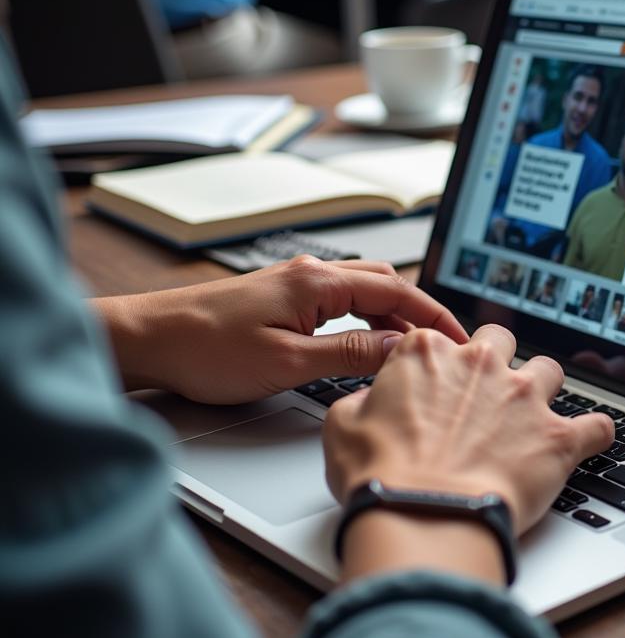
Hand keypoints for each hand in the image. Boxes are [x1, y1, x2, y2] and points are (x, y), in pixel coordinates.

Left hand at [94, 257, 465, 403]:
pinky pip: (339, 300)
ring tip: (411, 349)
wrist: (149, 339)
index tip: (461, 340)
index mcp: (319, 282)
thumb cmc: (206, 349)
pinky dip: (364, 317)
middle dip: (420, 312)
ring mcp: (294, 283)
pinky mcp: (281, 297)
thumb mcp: (289, 363)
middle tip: (444, 346)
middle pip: (386, 283)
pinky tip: (364, 342)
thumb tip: (399, 349)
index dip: (435, 318)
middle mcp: (310, 274)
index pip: (397, 294)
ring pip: (363, 290)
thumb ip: (350, 354)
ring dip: (392, 314)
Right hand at [323, 324, 613, 534]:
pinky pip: (597, 426)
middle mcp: (481, 365)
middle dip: (496, 360)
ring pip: (549, 370)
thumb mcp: (344, 427)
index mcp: (429, 353)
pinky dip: (594, 434)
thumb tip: (371, 404)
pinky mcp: (557, 437)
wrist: (424, 517)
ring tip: (532, 417)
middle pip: (500, 339)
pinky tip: (589, 441)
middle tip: (484, 394)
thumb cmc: (382, 476)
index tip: (436, 386)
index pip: (439, 339)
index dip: (437, 365)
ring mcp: (524, 397)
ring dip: (543, 389)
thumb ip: (362, 402)